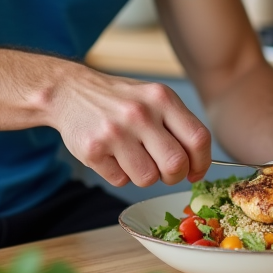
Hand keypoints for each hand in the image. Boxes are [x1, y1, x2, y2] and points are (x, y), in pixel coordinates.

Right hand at [48, 64, 211, 187]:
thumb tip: (198, 164)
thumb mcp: (153, 98)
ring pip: (147, 179)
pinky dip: (119, 175)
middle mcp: (140, 113)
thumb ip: (178, 125)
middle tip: (164, 172)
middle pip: (176, 165)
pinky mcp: (93, 150)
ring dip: (143, 176)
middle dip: (174, 176)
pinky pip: (120, 181)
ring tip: (132, 157)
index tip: (195, 172)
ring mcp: (115, 132)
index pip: (198, 138)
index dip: (202, 162)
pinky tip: (111, 156)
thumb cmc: (120, 100)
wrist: (70, 91)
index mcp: (162, 98)